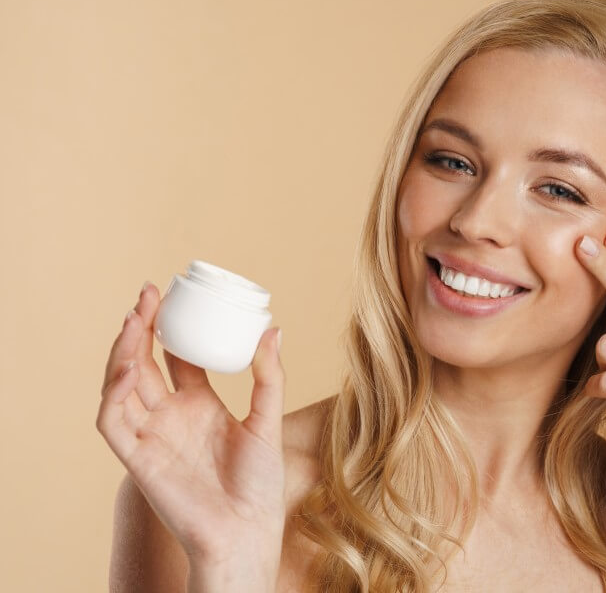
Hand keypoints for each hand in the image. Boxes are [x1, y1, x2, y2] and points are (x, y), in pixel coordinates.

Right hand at [96, 282, 286, 564]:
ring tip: (135, 319)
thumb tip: (274, 328)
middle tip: (147, 294)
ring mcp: (151, 436)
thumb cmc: (260, 484)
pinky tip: (128, 368)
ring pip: (121, 385)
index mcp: (199, 404)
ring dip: (122, 351)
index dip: (169, 327)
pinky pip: (113, 422)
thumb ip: (269, 377)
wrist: (247, 530)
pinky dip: (113, 395)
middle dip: (140, 328)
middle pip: (143, 363)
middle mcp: (170, 416)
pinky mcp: (137, 459)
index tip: (170, 294)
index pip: (174, 357)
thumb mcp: (268, 420)